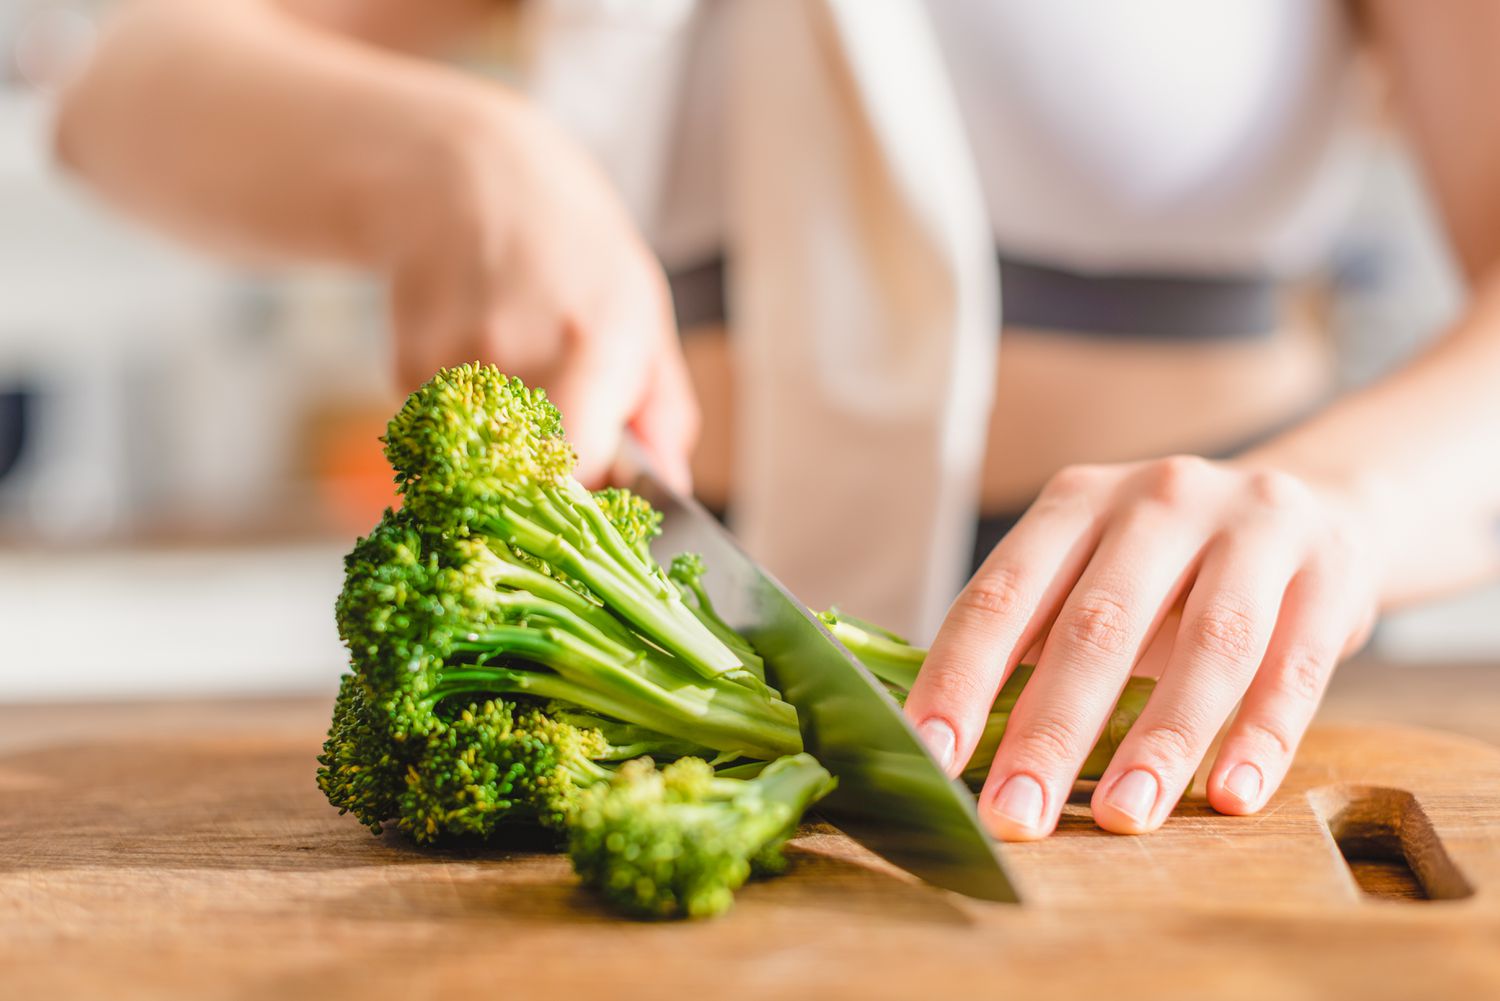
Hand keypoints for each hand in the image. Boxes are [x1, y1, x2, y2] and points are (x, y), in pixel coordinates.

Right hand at [381, 95, 696, 489]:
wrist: (466, 178)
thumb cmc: (573, 250)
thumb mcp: (644, 313)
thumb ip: (663, 413)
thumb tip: (673, 488)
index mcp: (592, 346)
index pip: (582, 474)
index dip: (592, 503)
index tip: (602, 503)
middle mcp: (517, 357)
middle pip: (530, 487)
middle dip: (550, 492)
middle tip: (565, 458)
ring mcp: (454, 365)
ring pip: (487, 471)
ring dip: (509, 457)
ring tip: (523, 386)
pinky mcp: (406, 371)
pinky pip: (446, 442)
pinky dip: (469, 429)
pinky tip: (481, 367)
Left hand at [904, 455, 1378, 839]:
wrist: (1314, 505)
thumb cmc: (1168, 569)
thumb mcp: (1092, 573)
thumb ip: (1031, 639)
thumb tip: (944, 741)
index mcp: (1074, 503)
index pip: (1001, 596)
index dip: (960, 678)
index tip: (933, 759)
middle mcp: (1156, 501)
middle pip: (1095, 626)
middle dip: (1049, 732)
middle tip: (1015, 817)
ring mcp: (1249, 527)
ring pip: (1205, 645)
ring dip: (1159, 743)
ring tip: (1123, 819)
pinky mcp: (1329, 569)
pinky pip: (1293, 665)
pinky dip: (1261, 737)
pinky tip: (1229, 797)